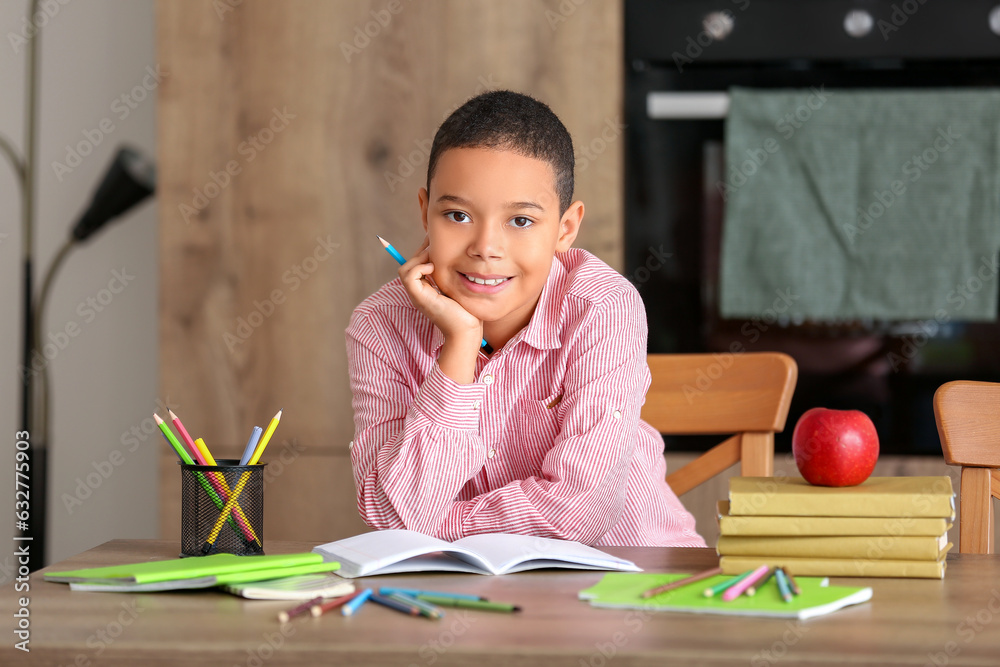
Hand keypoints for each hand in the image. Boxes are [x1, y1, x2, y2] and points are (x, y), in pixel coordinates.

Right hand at [399, 238, 483, 378]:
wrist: (466, 331)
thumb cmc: (467, 312)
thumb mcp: (458, 287)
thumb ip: (453, 275)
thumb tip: (457, 255)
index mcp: (426, 289)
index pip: (416, 264)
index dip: (423, 251)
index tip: (435, 242)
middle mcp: (419, 292)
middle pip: (409, 264)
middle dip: (421, 250)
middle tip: (435, 244)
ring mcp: (417, 296)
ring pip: (404, 269)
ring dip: (419, 258)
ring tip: (434, 258)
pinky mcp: (420, 298)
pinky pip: (409, 276)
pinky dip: (419, 267)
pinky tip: (433, 269)